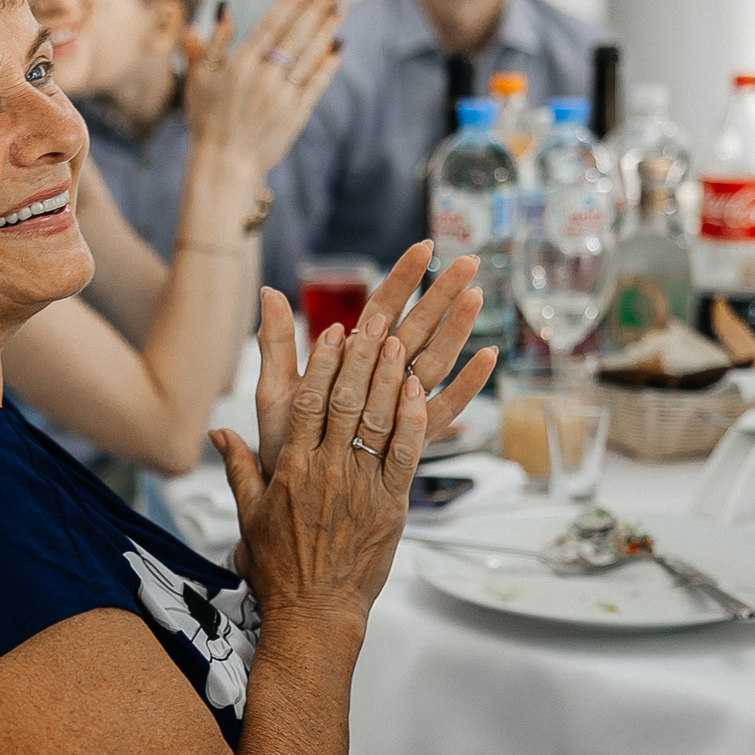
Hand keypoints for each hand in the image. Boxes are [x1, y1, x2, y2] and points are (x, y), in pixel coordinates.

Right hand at [179, 0, 343, 176]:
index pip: (271, 25)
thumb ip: (209, 43)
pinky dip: (328, 64)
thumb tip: (223, 8)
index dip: (292, 2)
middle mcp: (263, 78)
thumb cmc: (207, 120)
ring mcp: (282, 97)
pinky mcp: (296, 115)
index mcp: (239, 65)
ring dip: (327, 29)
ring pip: (309, 56)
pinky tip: (339, 46)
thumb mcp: (198, 79)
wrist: (223, 165)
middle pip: (295, 35)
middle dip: (315, 7)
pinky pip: (316, 84)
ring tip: (340, 6)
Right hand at [214, 312, 421, 634]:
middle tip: (373, 320)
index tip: (332, 332)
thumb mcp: (249, 515)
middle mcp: (326, 471)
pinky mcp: (391, 506)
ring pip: (376, 420)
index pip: (306, 402)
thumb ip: (238, 468)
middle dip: (359, 357)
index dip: (321, 363)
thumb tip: (218, 434)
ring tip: (397, 341)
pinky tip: (417, 391)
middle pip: (344, 401)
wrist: (313, 613)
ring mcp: (361, 487)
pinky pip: (405, 455)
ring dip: (387, 377)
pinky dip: (413, 420)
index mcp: (291, 469)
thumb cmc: (281, 568)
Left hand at [252, 243, 497, 478]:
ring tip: (478, 298)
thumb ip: (276, 343)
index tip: (424, 246)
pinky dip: (465, 385)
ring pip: (433, 362)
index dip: (401, 278)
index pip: (380, 308)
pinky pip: (442, 410)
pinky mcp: (409, 441)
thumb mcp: (275, 393)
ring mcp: (397, 409)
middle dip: (440, 294)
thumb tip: (268, 291)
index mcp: (350, 363)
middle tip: (468, 262)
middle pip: (415, 328)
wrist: (294, 508)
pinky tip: (487, 358)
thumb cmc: (284, 448)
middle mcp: (378, 381)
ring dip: (456, 330)